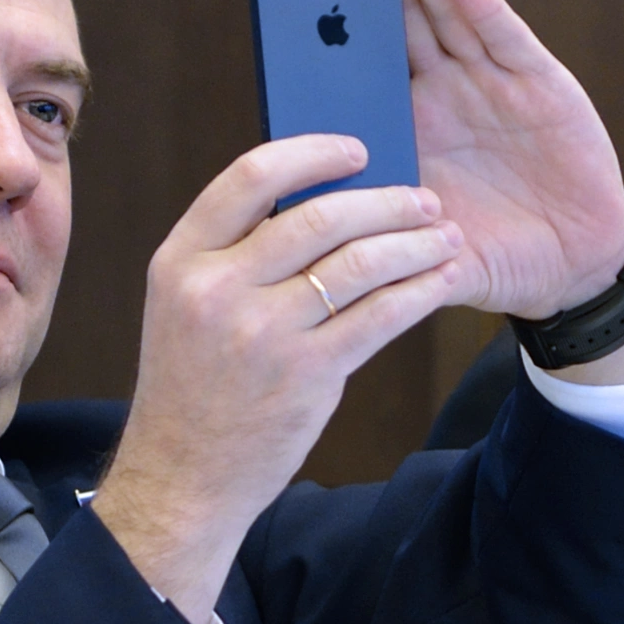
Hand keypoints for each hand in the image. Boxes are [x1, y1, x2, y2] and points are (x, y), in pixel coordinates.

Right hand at [95, 134, 462, 623]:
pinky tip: (440, 281)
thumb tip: (320, 199)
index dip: (312, 154)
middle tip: (422, 199)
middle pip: (318, 217)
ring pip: (359, 263)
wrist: (182, 473)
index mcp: (180, 260)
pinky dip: (419, 291)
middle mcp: (216, 289)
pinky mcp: (307, 375)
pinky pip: (380, 317)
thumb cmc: (191, 382)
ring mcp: (262, 333)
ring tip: (442, 235)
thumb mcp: (184, 304)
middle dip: (384, 201)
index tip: (356, 150)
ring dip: (413, 243)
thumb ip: (233, 254)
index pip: (250, 177)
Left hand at [342, 0, 623, 318]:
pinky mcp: (536, 83)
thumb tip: (292, 209)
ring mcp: (483, 82)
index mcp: (393, 123)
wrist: (562, 266)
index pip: (354, 64)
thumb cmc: (476, 249)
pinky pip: (502, 40)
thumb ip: (364, 218)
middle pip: (396, 22)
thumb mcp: (409, 238)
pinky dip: (480, 8)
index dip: (329, 25)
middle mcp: (434, 92)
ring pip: (445, 16)